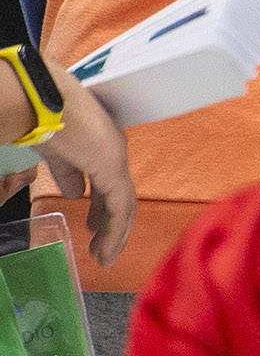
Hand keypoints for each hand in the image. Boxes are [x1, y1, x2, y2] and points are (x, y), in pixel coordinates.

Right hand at [37, 71, 132, 267]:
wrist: (40, 99)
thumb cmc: (41, 116)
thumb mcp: (53, 150)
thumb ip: (67, 172)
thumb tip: (75, 194)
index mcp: (99, 144)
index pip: (108, 183)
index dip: (101, 208)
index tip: (94, 228)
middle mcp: (112, 151)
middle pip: (119, 196)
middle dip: (111, 225)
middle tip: (102, 248)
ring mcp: (114, 157)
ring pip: (123, 204)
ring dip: (115, 234)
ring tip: (104, 256)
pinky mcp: (111, 166)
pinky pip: (120, 205)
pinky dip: (115, 230)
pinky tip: (107, 247)